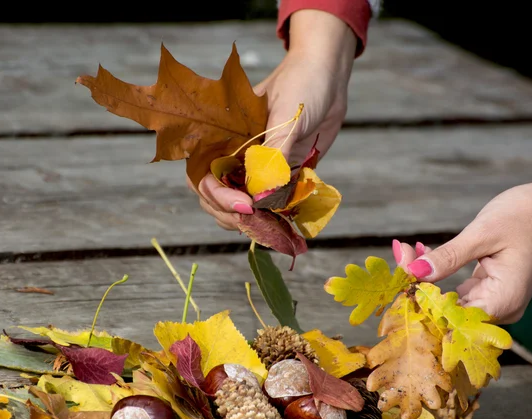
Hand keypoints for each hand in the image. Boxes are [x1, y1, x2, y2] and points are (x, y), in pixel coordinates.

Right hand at [190, 9, 357, 230]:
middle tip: (254, 220)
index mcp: (223, 137)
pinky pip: (270, 203)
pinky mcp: (280, 175)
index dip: (215, 194)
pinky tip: (285, 227)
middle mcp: (235, 155)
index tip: (244, 204)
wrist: (329, 76)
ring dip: (250, 222)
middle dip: (228, 214)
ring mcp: (257, 168)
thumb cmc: (301, 82)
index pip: (202, 174)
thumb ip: (274, 152)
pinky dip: (274, 218)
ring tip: (270, 228)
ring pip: (240, 205)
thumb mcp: (286, 113)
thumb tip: (264, 194)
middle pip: (214, 197)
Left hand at [392, 180, 531, 323]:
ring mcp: (495, 300)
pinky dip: (437, 273)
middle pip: (447, 310)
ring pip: (448, 299)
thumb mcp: (482, 234)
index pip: (451, 317)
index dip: (422, 300)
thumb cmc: (525, 216)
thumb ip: (448, 257)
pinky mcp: (489, 290)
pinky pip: (456, 289)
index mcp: (502, 301)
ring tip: (408, 249)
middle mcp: (500, 309)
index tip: (400, 273)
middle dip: (418, 284)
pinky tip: (422, 253)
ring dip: (424, 276)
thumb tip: (413, 272)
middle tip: (402, 252)